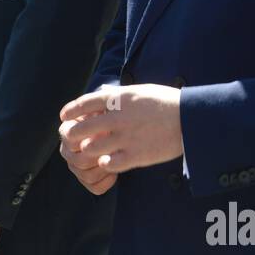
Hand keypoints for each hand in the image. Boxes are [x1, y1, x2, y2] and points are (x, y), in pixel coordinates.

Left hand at [59, 84, 183, 189]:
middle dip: (72, 134)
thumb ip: (118, 94)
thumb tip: (102, 93)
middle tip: (71, 138)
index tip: (64, 117)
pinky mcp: (136, 156)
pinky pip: (109, 164)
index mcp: (118, 98)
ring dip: (88, 150)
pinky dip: (105, 163)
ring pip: (90, 148)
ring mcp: (125, 138)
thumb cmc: (166, 102)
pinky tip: (107, 161)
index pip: (83, 103)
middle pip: (80, 128)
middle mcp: (118, 117)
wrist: (190, 119)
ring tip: (89, 151)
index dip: (70, 111)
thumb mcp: (139, 90)